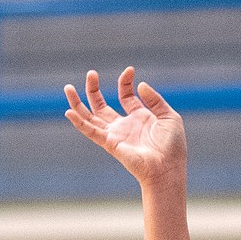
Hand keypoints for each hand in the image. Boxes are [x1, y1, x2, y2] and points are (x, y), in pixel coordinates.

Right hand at [64, 67, 186, 187]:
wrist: (168, 168)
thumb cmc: (172, 147)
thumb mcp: (169, 117)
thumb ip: (155, 100)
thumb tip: (140, 85)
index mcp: (139, 118)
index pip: (125, 96)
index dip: (125, 82)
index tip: (130, 70)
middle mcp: (124, 126)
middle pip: (101, 106)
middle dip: (93, 90)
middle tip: (91, 74)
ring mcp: (115, 135)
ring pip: (90, 118)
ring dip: (78, 104)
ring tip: (68, 88)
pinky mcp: (111, 144)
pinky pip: (91, 132)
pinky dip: (80, 123)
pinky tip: (69, 112)